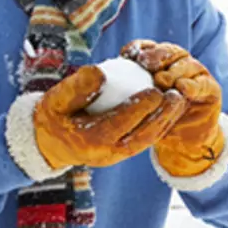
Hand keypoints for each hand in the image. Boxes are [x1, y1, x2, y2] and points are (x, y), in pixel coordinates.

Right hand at [32, 66, 185, 169]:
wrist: (48, 142)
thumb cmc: (52, 116)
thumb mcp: (56, 99)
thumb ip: (77, 87)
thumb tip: (100, 72)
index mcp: (90, 140)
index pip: (120, 123)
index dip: (140, 107)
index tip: (155, 90)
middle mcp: (107, 152)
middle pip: (141, 135)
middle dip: (162, 116)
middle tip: (177, 95)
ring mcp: (117, 155)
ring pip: (147, 139)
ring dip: (166, 121)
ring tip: (180, 100)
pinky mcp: (123, 152)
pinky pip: (145, 139)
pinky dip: (160, 125)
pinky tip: (171, 108)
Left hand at [122, 41, 224, 177]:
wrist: (185, 142)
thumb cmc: (153, 121)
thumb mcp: (131, 106)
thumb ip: (118, 91)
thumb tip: (93, 77)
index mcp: (158, 64)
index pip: (148, 49)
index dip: (139, 49)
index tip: (128, 56)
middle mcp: (178, 65)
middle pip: (169, 51)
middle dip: (158, 55)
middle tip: (146, 64)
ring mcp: (196, 75)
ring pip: (186, 64)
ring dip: (175, 69)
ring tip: (163, 79)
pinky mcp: (210, 90)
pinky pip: (203, 84)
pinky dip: (193, 85)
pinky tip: (182, 89)